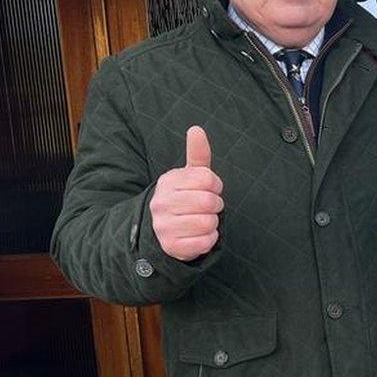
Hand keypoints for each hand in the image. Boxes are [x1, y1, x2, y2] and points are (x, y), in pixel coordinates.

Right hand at [149, 126, 223, 260]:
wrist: (160, 231)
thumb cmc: (183, 198)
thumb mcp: (189, 176)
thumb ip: (197, 154)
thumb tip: (196, 129)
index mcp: (168, 182)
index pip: (208, 179)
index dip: (216, 185)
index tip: (208, 190)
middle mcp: (161, 203)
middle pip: (209, 202)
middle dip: (215, 206)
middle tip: (206, 208)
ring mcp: (164, 226)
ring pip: (208, 223)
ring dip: (212, 223)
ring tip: (200, 221)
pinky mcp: (171, 247)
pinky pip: (205, 242)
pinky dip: (208, 240)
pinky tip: (198, 235)